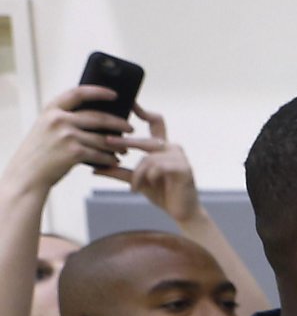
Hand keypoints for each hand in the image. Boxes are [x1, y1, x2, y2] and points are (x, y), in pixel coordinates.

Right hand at [1, 87, 135, 194]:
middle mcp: (59, 119)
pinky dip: (110, 158)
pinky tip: (115, 160)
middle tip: (130, 128)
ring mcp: (66, 135)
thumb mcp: (46, 127)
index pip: (78, 93)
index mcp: (51, 109)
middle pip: (98, 117)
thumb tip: (96, 115)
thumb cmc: (41, 150)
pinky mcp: (74, 153)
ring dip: (118, 145)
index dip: (98, 92)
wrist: (29, 173)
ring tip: (125, 148)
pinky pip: (100, 154)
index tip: (114, 94)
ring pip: (102, 139)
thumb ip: (64, 118)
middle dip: (118, 123)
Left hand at [107, 106, 200, 223]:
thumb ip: (119, 172)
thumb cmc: (163, 195)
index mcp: (163, 147)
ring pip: (148, 157)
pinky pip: (156, 167)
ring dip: (138, 173)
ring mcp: (180, 158)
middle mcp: (172, 148)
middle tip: (107, 141)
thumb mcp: (137, 181)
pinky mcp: (183, 169)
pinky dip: (144, 178)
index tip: (129, 102)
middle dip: (125, 141)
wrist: (183, 213)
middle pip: (146, 139)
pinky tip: (139, 189)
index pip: (155, 122)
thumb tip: (95, 168)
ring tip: (133, 186)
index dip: (143, 111)